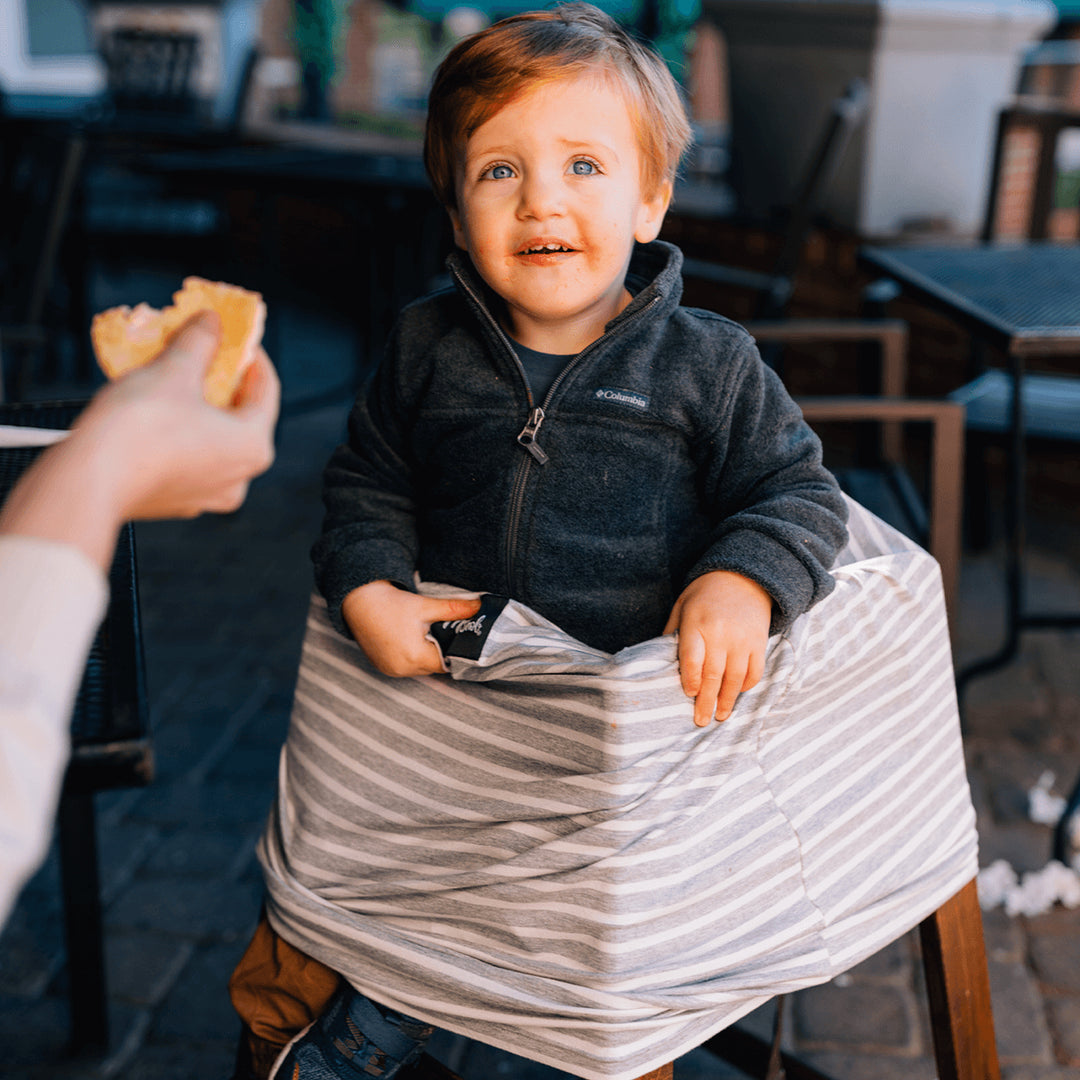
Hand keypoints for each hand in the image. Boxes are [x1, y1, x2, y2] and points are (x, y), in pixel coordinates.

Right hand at [76, 311, 279, 521]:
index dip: (252, 357)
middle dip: (224, 383)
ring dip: (201, 409)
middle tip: (206, 355)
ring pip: (215, 440)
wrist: (89, 481)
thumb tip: (211, 323)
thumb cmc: (138, 428)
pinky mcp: (177, 501)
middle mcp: (239, 477)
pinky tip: (161, 413)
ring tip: (179, 380)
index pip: (267, 391)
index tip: (238, 338)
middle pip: (242, 417)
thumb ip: (199, 342)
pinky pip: (190, 458)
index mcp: (253, 446)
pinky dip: (182, 435)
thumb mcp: (174, 370)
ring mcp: (208, 494)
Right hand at [342, 580, 482, 677]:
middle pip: (434, 666)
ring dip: (428, 655)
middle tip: (448, 634)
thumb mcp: (424, 605)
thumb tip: (479, 607)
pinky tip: (414, 641)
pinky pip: (407, 667)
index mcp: (414, 656)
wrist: (358, 603)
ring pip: (421, 668)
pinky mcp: (383, 668)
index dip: (457, 651)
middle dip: (443, 652)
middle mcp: (402, 668)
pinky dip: (414, 657)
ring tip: (431, 636)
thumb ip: (453, 609)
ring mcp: (391, 670)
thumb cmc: (391, 604)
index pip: (447, 662)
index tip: (464, 640)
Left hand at [663, 570, 772, 726]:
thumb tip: (660, 661)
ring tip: (720, 716)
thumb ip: (672, 632)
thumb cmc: (705, 594)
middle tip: (701, 720)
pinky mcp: (759, 643)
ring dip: (727, 700)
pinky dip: (746, 686)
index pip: (692, 659)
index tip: (688, 694)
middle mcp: (721, 633)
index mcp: (697, 623)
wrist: (743, 577)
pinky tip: (737, 694)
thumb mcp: (682, 606)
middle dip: (706, 701)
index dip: (690, 680)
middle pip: (713, 675)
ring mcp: (743, 639)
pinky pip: (754, 671)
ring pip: (735, 678)